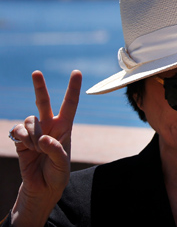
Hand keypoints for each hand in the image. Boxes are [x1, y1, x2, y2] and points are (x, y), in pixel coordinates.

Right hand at [10, 70, 80, 225]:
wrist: (41, 187)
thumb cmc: (57, 174)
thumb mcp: (62, 164)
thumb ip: (55, 150)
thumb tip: (42, 139)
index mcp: (65, 128)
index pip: (70, 104)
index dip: (73, 88)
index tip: (76, 72)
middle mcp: (49, 126)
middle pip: (43, 102)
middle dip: (39, 87)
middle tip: (36, 72)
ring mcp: (34, 131)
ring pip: (29, 120)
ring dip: (32, 135)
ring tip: (37, 149)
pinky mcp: (20, 139)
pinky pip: (17, 130)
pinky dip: (21, 138)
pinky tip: (26, 147)